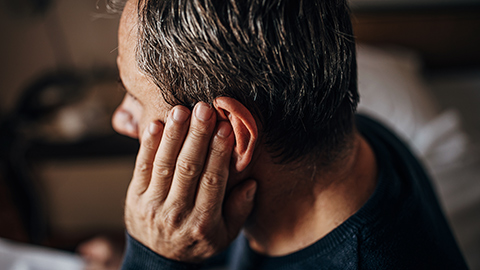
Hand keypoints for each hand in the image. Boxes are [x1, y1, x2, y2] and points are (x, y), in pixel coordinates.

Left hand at [124, 102, 256, 262]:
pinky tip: (156, 124)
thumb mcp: (225, 236)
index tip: (225, 127)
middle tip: (204, 109)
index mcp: (203, 222)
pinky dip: (148, 145)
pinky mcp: (135, 197)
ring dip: (173, 135)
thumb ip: (239, 211)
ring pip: (164, 164)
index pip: (213, 180)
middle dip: (197, 136)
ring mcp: (153, 204)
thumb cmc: (196, 242)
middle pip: (188, 168)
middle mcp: (177, 213)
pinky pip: (141, 167)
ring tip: (181, 110)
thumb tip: (251, 183)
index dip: (219, 152)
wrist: (158, 260)